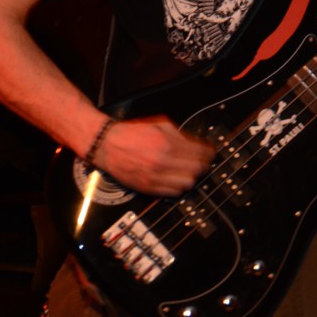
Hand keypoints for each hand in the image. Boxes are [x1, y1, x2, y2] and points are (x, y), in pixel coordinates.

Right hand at [91, 116, 214, 196]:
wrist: (106, 145)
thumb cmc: (131, 133)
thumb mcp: (160, 124)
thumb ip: (180, 134)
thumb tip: (197, 143)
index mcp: (168, 144)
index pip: (200, 154)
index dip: (209, 153)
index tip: (210, 153)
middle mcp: (163, 162)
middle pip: (197, 170)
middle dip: (203, 165)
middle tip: (203, 162)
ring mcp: (155, 177)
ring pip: (187, 184)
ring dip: (191, 177)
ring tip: (189, 171)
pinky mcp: (147, 188)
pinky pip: (173, 193)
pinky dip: (179, 186)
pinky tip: (176, 179)